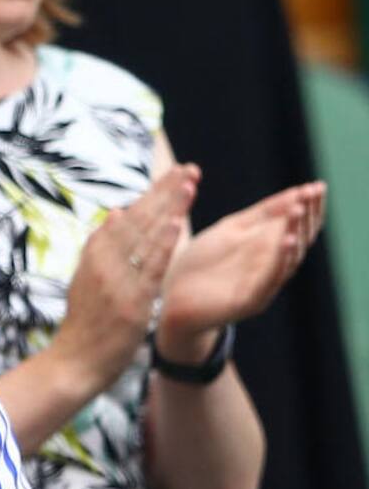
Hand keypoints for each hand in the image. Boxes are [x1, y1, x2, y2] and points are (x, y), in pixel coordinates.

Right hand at [52, 163, 194, 390]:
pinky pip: (149, 269)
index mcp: (92, 257)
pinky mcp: (129, 303)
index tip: (173, 174)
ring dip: (168, 209)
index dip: (151, 194)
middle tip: (189, 168)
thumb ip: (101, 248)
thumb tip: (116, 212)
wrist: (73, 364)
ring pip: (145, 238)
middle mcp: (102, 264)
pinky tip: (176, 224)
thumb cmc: (84, 326)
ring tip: (188, 184)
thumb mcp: (85, 280)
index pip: (126, 217)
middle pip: (137, 220)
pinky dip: (161, 245)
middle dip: (164, 192)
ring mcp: (115, 283)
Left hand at [155, 180, 325, 361]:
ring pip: (287, 260)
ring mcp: (261, 286)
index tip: (318, 185)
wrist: (171, 299)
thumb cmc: (201, 263)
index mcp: (268, 249)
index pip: (297, 225)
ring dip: (294, 234)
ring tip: (297, 212)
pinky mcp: (247, 302)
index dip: (309, 206)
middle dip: (305, 216)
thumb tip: (297, 191)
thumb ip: (262, 214)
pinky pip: (268, 282)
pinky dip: (279, 263)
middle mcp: (271, 268)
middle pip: (298, 240)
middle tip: (311, 195)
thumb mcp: (232, 230)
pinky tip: (286, 242)